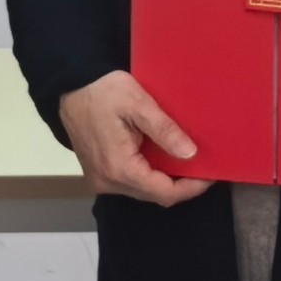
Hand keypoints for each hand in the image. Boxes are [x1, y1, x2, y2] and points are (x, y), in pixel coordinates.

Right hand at [57, 70, 209, 207]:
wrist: (69, 84)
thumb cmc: (104, 90)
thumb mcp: (139, 104)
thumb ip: (165, 131)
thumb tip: (191, 154)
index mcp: (120, 168)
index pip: (164, 192)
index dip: (190, 188)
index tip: (210, 175)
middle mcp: (108, 182)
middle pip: (153, 195)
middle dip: (180, 185)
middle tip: (201, 168)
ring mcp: (100, 180)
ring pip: (141, 191)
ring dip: (163, 181)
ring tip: (185, 163)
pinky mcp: (96, 173)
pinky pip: (129, 183)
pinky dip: (147, 176)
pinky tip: (160, 160)